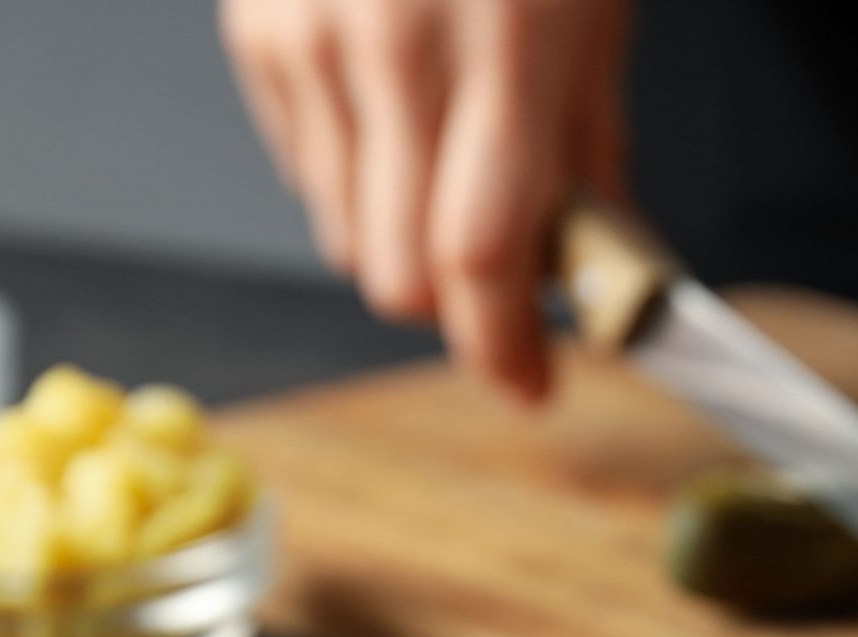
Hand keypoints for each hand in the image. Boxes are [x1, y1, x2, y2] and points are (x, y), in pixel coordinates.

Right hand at [221, 0, 630, 401]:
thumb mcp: (593, 12)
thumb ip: (591, 149)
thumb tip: (600, 265)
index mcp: (502, 48)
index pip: (481, 256)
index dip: (503, 345)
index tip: (531, 380)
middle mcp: (389, 50)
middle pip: (399, 273)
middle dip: (453, 304)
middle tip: (500, 276)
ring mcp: (310, 41)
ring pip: (342, 236)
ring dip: (400, 239)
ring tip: (446, 160)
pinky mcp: (258, 32)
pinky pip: (302, 168)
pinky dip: (352, 175)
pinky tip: (393, 111)